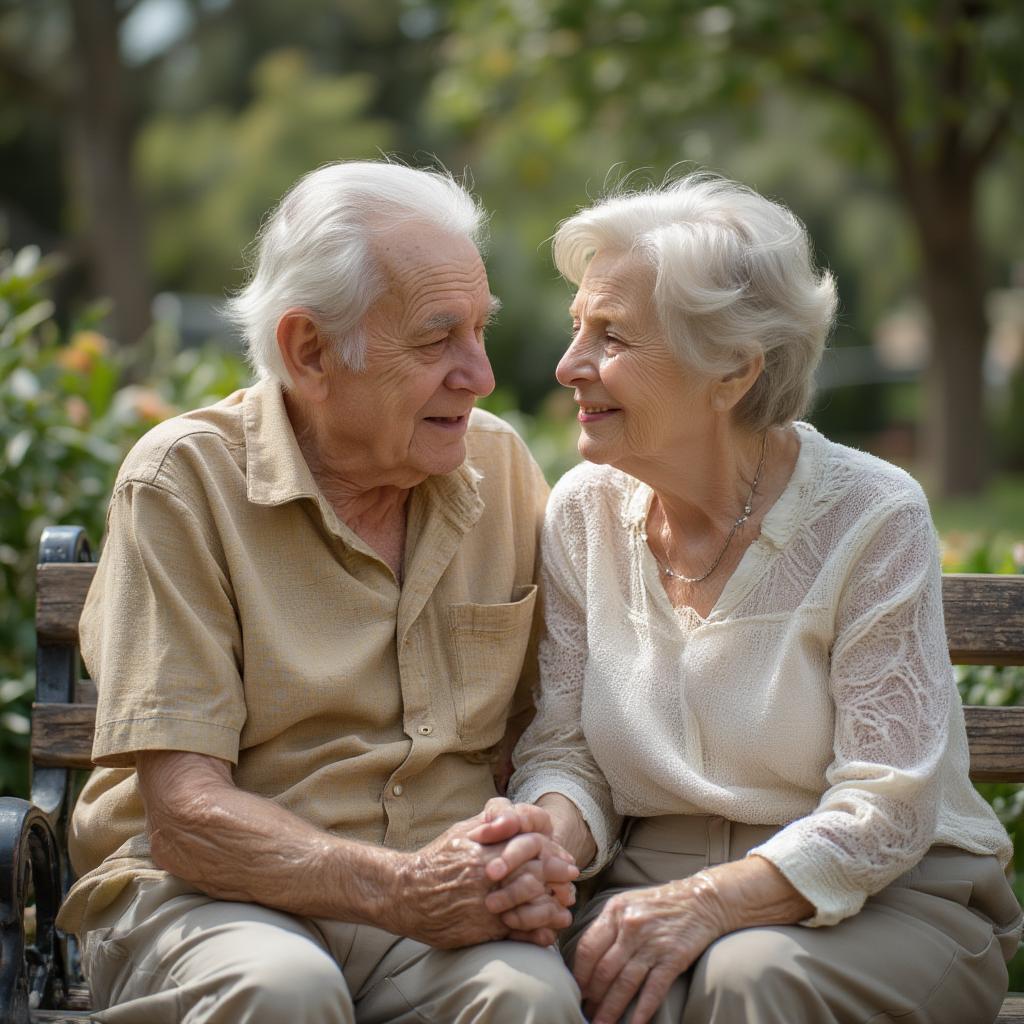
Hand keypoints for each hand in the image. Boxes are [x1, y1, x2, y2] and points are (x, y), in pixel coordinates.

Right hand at [388, 809, 571, 948]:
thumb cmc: (435, 859)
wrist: (404, 893)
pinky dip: (533, 935)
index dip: (553, 856)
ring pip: (528, 906)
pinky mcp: (479, 928)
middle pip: (534, 876)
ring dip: (551, 910)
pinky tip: (546, 936)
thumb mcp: (461, 831)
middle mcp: (487, 876)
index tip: (566, 861)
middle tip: (571, 886)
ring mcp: (484, 904)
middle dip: (557, 881)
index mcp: (486, 850)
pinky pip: (513, 932)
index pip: (531, 849)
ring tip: (564, 913)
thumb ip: (489, 821)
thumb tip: (513, 813)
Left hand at [573, 873, 727, 1023]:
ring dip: (610, 1009)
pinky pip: (653, 990)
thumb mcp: (629, 902)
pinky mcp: (673, 958)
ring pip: (624, 984)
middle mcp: (631, 927)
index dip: (579, 974)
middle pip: (604, 970)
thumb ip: (609, 925)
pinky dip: (641, 1010)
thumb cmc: (661, 903)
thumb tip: (587, 957)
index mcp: (616, 911)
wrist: (703, 899)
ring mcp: (652, 943)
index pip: (588, 947)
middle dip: (592, 996)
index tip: (575, 990)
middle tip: (585, 1012)